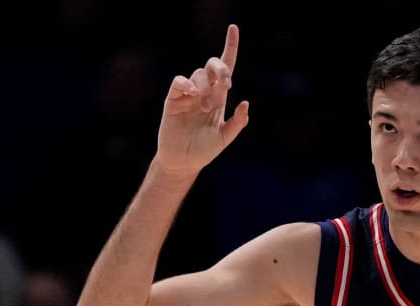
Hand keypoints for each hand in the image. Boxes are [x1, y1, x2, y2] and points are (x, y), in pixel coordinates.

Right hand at [155, 24, 248, 176]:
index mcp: (219, 97)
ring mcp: (188, 95)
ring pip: (199, 75)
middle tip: (226, 85)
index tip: (233, 29)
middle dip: (221, 69)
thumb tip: (246, 103)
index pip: (226, 67)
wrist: (184, 162)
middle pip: (212, 66)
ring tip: (205, 109)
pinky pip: (180, 81)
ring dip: (206, 89)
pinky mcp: (174, 100)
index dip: (230, 47)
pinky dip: (186, 83)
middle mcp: (204, 92)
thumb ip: (238, 122)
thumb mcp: (226, 137)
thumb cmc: (205, 150)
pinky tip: (192, 94)